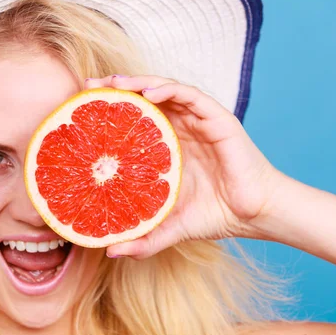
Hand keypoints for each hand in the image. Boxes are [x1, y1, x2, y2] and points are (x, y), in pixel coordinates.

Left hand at [84, 75, 285, 258]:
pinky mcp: (217, 118)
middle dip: (117, 88)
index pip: (134, 119)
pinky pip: (190, 95)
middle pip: (145, 98)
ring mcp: (198, 121)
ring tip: (114, 83)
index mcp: (167, 147)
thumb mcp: (169, 227)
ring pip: (165, 90)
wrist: (253, 215)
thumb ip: (143, 239)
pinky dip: (169, 89)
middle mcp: (180, 128)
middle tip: (89, 86)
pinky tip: (149, 92)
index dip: (110, 111)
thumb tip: (111, 252)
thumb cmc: (214, 215)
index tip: (82, 108)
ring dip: (138, 82)